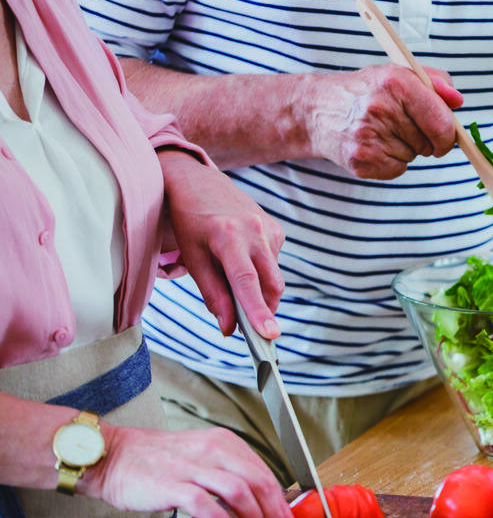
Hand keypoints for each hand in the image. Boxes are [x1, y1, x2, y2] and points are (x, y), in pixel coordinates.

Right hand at [83, 425, 299, 517]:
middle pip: (261, 484)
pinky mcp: (171, 485)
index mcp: (227, 445)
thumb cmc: (162, 463)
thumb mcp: (205, 460)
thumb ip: (234, 479)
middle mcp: (215, 451)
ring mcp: (193, 466)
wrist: (114, 455)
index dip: (282, 507)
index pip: (268, 477)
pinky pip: (206, 504)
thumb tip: (266, 510)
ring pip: (240, 492)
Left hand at [158, 150, 285, 338]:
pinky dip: (260, 272)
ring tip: (232, 276)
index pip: (246, 282)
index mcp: (227, 236)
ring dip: (259, 290)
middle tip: (252, 328)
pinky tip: (242, 257)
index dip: (257, 311)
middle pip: (271, 284)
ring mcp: (270, 229)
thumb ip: (213, 295)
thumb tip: (229, 328)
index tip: (269, 334)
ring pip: (274, 277)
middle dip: (264, 310)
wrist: (198, 182)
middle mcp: (255, 231)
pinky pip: (274, 264)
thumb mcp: (193, 257)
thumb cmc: (189, 222)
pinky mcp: (277, 230)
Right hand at [302, 64, 463, 179]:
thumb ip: (435, 83)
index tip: (444, 135)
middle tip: (401, 126)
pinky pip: (397, 170)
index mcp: (396, 82)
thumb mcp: (399, 74)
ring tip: (381, 131)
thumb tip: (458, 102)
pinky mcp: (361, 161)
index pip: (441, 122)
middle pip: (429, 143)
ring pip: (413, 156)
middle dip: (424, 139)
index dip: (448, 134)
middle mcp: (380, 108)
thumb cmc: (367, 91)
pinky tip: (374, 144)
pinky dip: (392, 161)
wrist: (318, 110)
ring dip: (405, 148)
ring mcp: (368, 136)